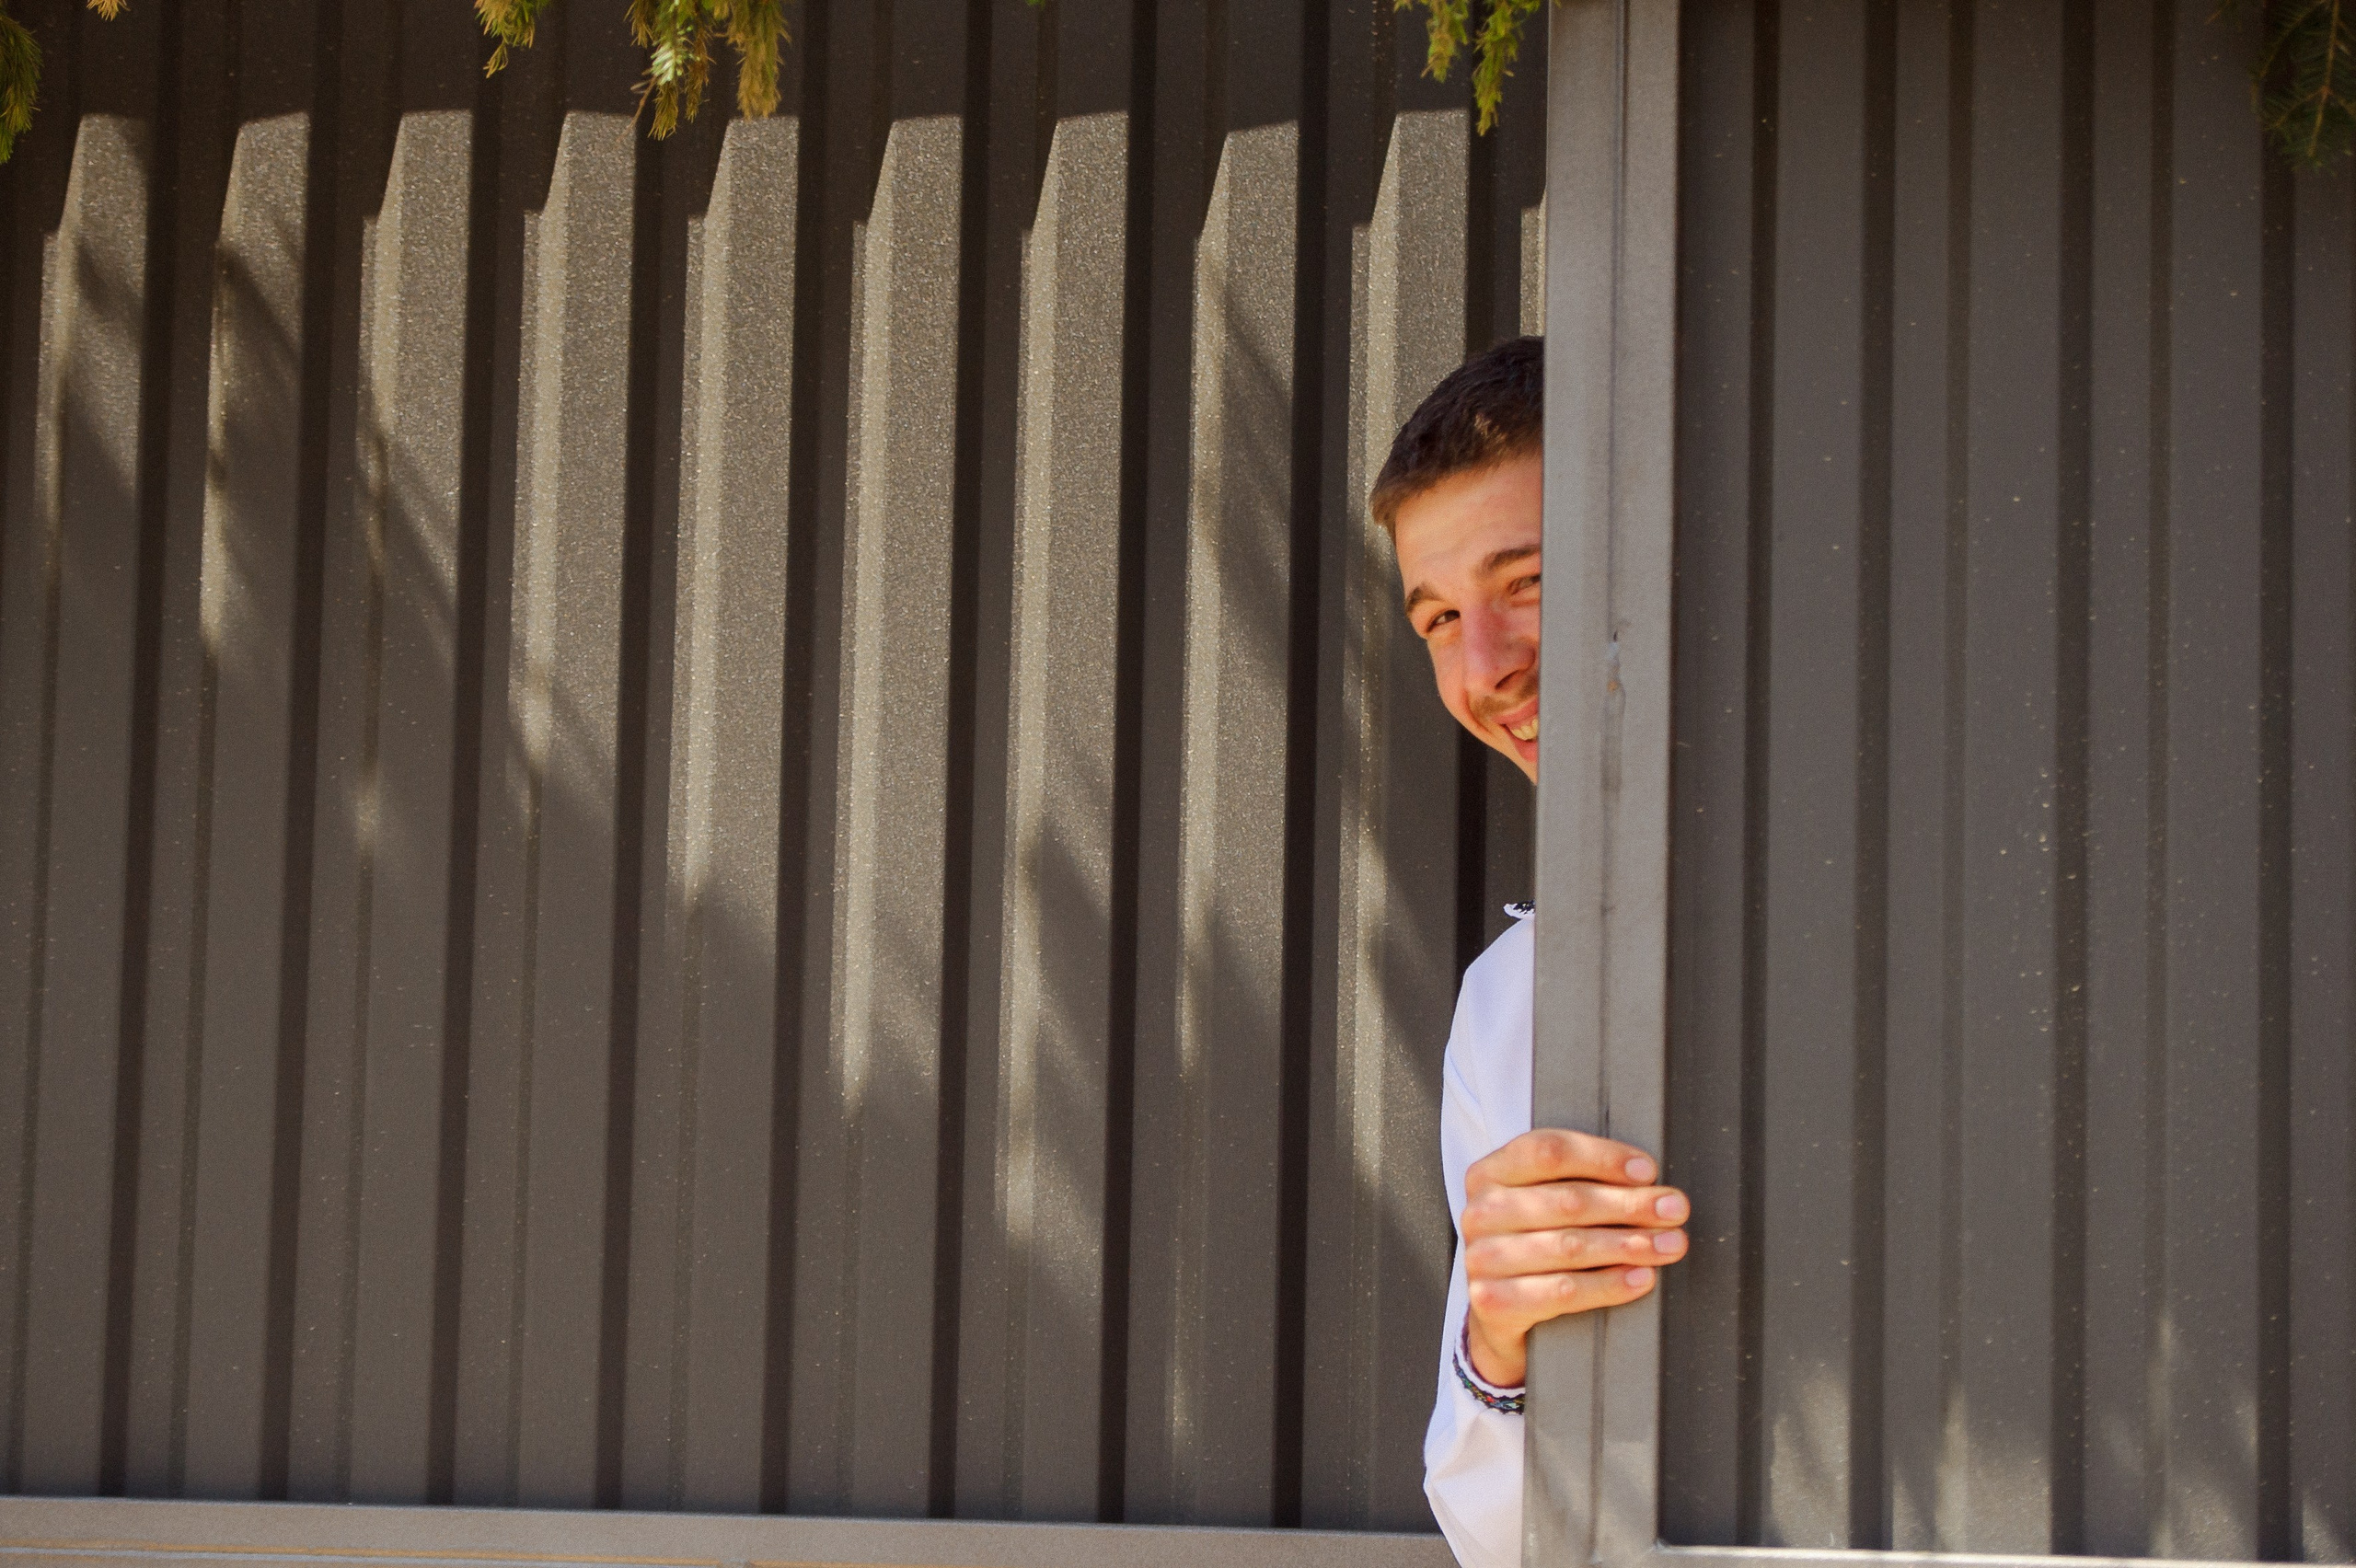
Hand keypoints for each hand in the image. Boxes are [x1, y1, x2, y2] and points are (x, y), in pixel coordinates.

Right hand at [1460, 1129, 1688, 1387]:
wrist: (1499, 1313)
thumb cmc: (1535, 1243)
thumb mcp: (1544, 1202)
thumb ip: (1581, 1182)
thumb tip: (1648, 1181)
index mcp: (1490, 1172)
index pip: (1548, 1151)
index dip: (1603, 1158)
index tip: (1648, 1171)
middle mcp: (1480, 1212)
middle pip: (1567, 1200)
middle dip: (1630, 1204)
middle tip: (1675, 1210)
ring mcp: (1482, 1258)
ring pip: (1570, 1246)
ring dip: (1629, 1245)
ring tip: (1669, 1245)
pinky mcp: (1493, 1302)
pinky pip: (1563, 1291)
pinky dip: (1609, 1285)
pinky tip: (1641, 1279)